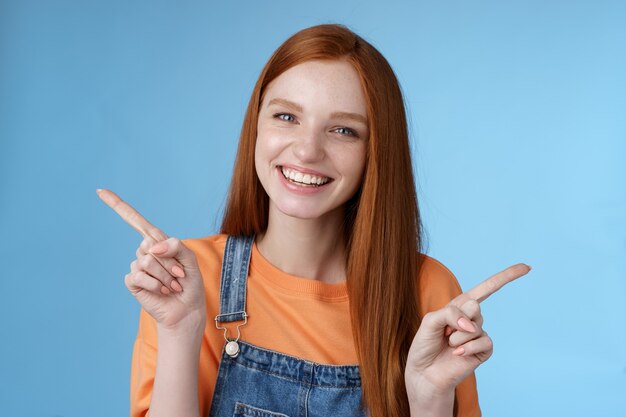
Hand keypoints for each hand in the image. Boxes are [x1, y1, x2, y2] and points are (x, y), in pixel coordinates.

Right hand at [97, 189, 206, 330]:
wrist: (186, 308)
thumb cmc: (189, 282)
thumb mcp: (189, 258)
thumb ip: (174, 245)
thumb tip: (150, 247)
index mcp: (157, 241)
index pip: (135, 220)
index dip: (118, 205)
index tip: (100, 191)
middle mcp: (145, 251)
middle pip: (151, 244)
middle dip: (170, 262)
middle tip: (179, 275)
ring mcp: (137, 266)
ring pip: (147, 261)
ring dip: (165, 276)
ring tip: (172, 285)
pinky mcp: (133, 282)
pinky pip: (140, 276)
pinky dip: (156, 285)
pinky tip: (162, 291)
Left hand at [405, 263, 530, 402]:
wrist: (425, 372)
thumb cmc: (425, 344)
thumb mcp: (431, 320)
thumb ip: (450, 313)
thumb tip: (473, 324)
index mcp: (461, 305)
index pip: (486, 288)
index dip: (506, 276)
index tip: (527, 266)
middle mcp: (472, 318)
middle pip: (474, 306)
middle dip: (454, 320)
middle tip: (444, 332)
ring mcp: (479, 334)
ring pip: (474, 327)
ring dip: (456, 337)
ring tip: (448, 345)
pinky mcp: (484, 351)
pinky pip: (483, 342)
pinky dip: (467, 348)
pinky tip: (457, 354)